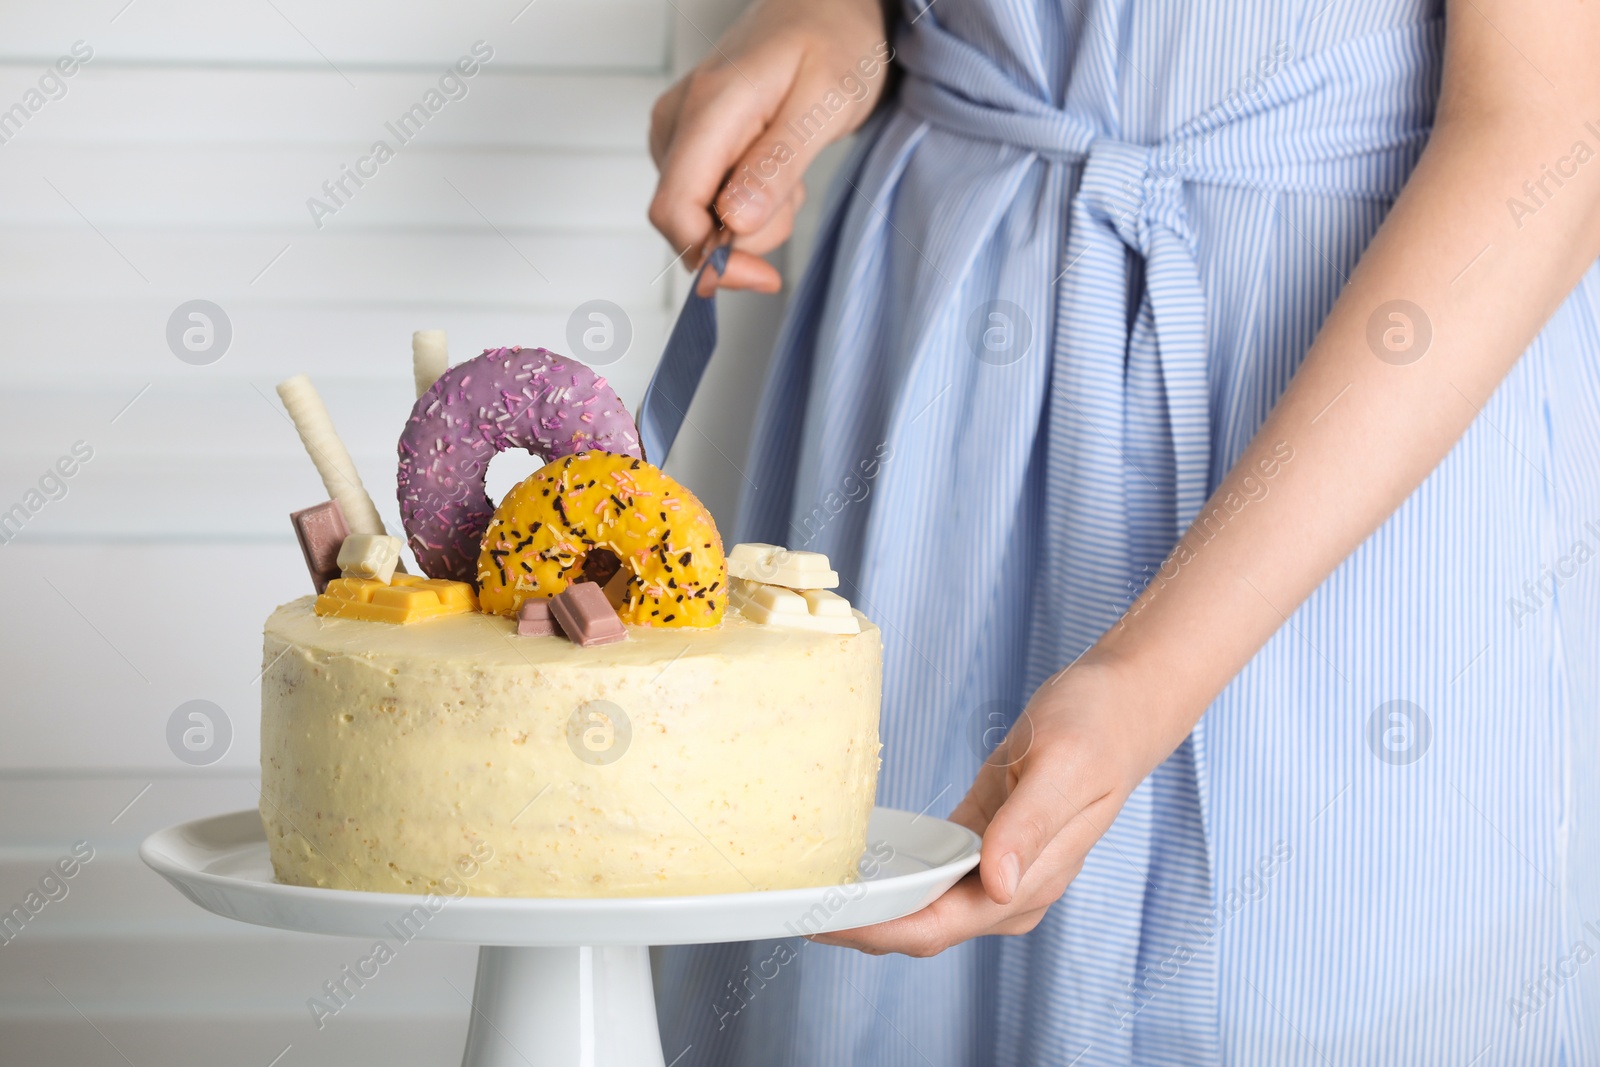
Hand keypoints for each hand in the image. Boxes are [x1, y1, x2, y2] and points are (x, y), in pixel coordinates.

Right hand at [647, 0, 890, 294]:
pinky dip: (748, 202)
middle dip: (745, 235)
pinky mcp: (689, 141)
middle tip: (796, 193)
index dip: (712, 258)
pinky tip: (775, 168)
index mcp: (709, 108)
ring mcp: (679, 130)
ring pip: (698, 216)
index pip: (674, 209)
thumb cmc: (834, 40)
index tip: (763, 276)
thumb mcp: (825, 102)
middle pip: (685, 222)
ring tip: (791, 168)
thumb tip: (733, 223)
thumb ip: (777, 165)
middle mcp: (678, 120)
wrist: (828, 4)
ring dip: (752, 218)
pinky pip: (708, 198)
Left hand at [812, 657, 1175, 956]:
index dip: (878, 931)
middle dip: (861, 927)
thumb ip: (1028, 828)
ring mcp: (997, 867)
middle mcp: (1009, 888)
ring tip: (810, 892)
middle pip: (922, 926)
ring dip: (871, 907)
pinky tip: (854, 864)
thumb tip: (994, 886)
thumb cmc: (1099, 727)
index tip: (826, 923)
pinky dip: (893, 876)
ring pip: (922, 906)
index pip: (938, 926)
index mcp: (1027, 883)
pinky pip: (932, 872)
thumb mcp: (1062, 767)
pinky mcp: (984, 839)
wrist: (1122, 701)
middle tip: (796, 910)